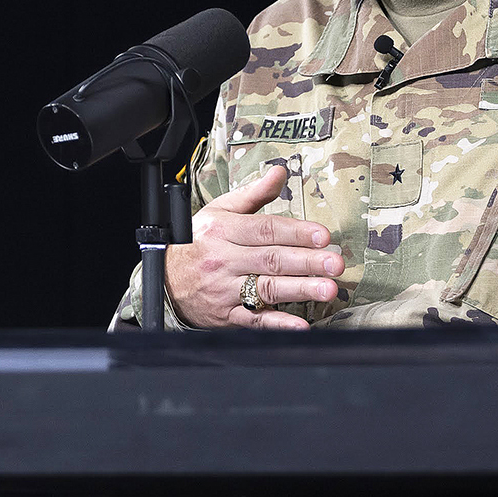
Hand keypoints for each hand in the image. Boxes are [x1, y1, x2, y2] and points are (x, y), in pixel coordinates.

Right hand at [165, 162, 342, 329]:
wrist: (163, 281)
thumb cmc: (197, 243)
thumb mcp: (218, 212)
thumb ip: (253, 194)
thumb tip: (279, 172)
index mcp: (222, 230)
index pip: (264, 229)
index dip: (295, 233)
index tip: (322, 236)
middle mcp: (223, 260)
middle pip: (270, 259)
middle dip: (306, 262)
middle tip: (334, 263)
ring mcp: (224, 289)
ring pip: (265, 289)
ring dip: (299, 289)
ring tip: (327, 289)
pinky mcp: (226, 315)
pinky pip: (254, 320)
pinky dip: (277, 324)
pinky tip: (299, 324)